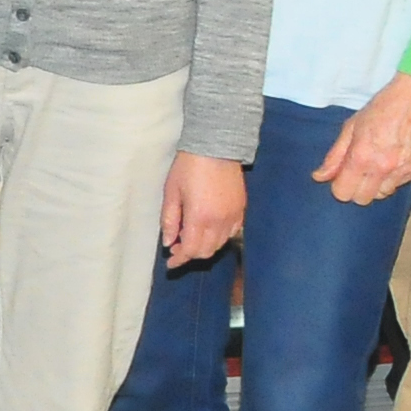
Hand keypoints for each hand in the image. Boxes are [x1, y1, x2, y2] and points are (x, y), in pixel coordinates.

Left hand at [160, 152, 245, 266]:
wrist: (216, 147)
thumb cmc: (189, 167)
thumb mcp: (171, 192)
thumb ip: (170, 220)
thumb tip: (169, 243)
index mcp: (200, 218)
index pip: (191, 250)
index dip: (180, 260)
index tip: (171, 263)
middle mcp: (220, 221)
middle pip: (207, 251)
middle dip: (191, 254)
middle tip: (177, 248)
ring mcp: (234, 216)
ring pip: (221, 244)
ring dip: (205, 247)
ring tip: (190, 238)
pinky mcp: (242, 209)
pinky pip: (232, 233)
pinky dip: (220, 238)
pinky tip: (208, 230)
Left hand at [312, 74, 410, 207]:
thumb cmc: (381, 108)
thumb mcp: (350, 127)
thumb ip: (334, 156)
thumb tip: (319, 177)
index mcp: (361, 157)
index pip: (343, 193)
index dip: (339, 186)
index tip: (342, 177)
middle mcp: (383, 168)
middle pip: (363, 199)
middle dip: (357, 189)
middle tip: (358, 172)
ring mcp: (403, 170)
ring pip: (383, 194)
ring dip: (376, 185)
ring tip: (378, 164)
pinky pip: (400, 184)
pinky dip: (394, 177)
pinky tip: (394, 159)